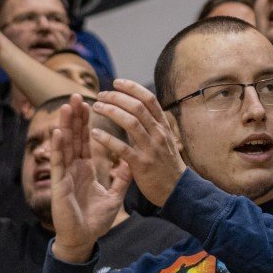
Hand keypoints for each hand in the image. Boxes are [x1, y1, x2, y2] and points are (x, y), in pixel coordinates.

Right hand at [49, 94, 130, 262]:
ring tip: (66, 105)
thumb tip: (130, 162)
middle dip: (75, 117)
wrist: (84, 239)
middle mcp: (73, 169)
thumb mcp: (114, 196)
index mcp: (85, 169)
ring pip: (64, 146)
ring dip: (65, 125)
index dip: (87, 123)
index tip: (89, 104)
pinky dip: (58, 147)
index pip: (86, 141)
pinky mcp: (60, 186)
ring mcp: (65, 176)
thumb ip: (121, 178)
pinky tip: (59, 131)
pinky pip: (59, 164)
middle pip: (74, 138)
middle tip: (76, 95)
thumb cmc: (95, 221)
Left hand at [90, 80, 183, 208]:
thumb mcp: (164, 140)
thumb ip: (152, 125)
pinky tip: (94, 133)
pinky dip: (107, 139)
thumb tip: (137, 108)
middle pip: (137, 107)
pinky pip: (122, 148)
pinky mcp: (142, 164)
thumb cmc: (166, 165)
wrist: (177, 190)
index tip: (116, 82)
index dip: (132, 88)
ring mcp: (151, 148)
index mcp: (163, 126)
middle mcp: (159, 134)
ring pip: (131, 123)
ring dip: (111, 111)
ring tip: (95, 107)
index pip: (149, 99)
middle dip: (117, 97)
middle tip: (100, 94)